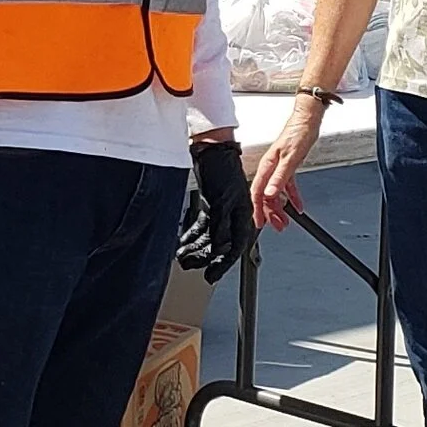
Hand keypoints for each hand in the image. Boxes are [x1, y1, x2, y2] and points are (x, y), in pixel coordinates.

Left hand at [178, 137, 256, 282]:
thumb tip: (221, 247)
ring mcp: (222, 210)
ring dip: (195, 247)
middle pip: (220, 244)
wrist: (212, 150)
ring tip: (183, 256)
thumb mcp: (222, 201)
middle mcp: (234, 215)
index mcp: (243, 215)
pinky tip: (184, 241)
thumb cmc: (222, 169)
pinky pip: (202, 226)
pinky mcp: (211, 204)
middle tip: (190, 266)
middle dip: (204, 257)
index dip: (222, 264)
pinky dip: (192, 235)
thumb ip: (221, 225)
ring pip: (209, 236)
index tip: (211, 276)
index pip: (235, 247)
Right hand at [249, 96, 326, 228]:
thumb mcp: (290, 159)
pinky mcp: (288, 166)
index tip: (259, 222)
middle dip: (270, 212)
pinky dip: (292, 197)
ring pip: (276, 192)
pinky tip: (297, 206)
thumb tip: (269, 194)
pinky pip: (288, 186)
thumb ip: (280, 178)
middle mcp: (271, 168)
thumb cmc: (298, 134)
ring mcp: (279, 167)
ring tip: (285, 220)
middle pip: (266, 195)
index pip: (257, 192)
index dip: (257, 209)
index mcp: (267, 166)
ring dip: (280, 207)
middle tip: (277, 226)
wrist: (308, 120)